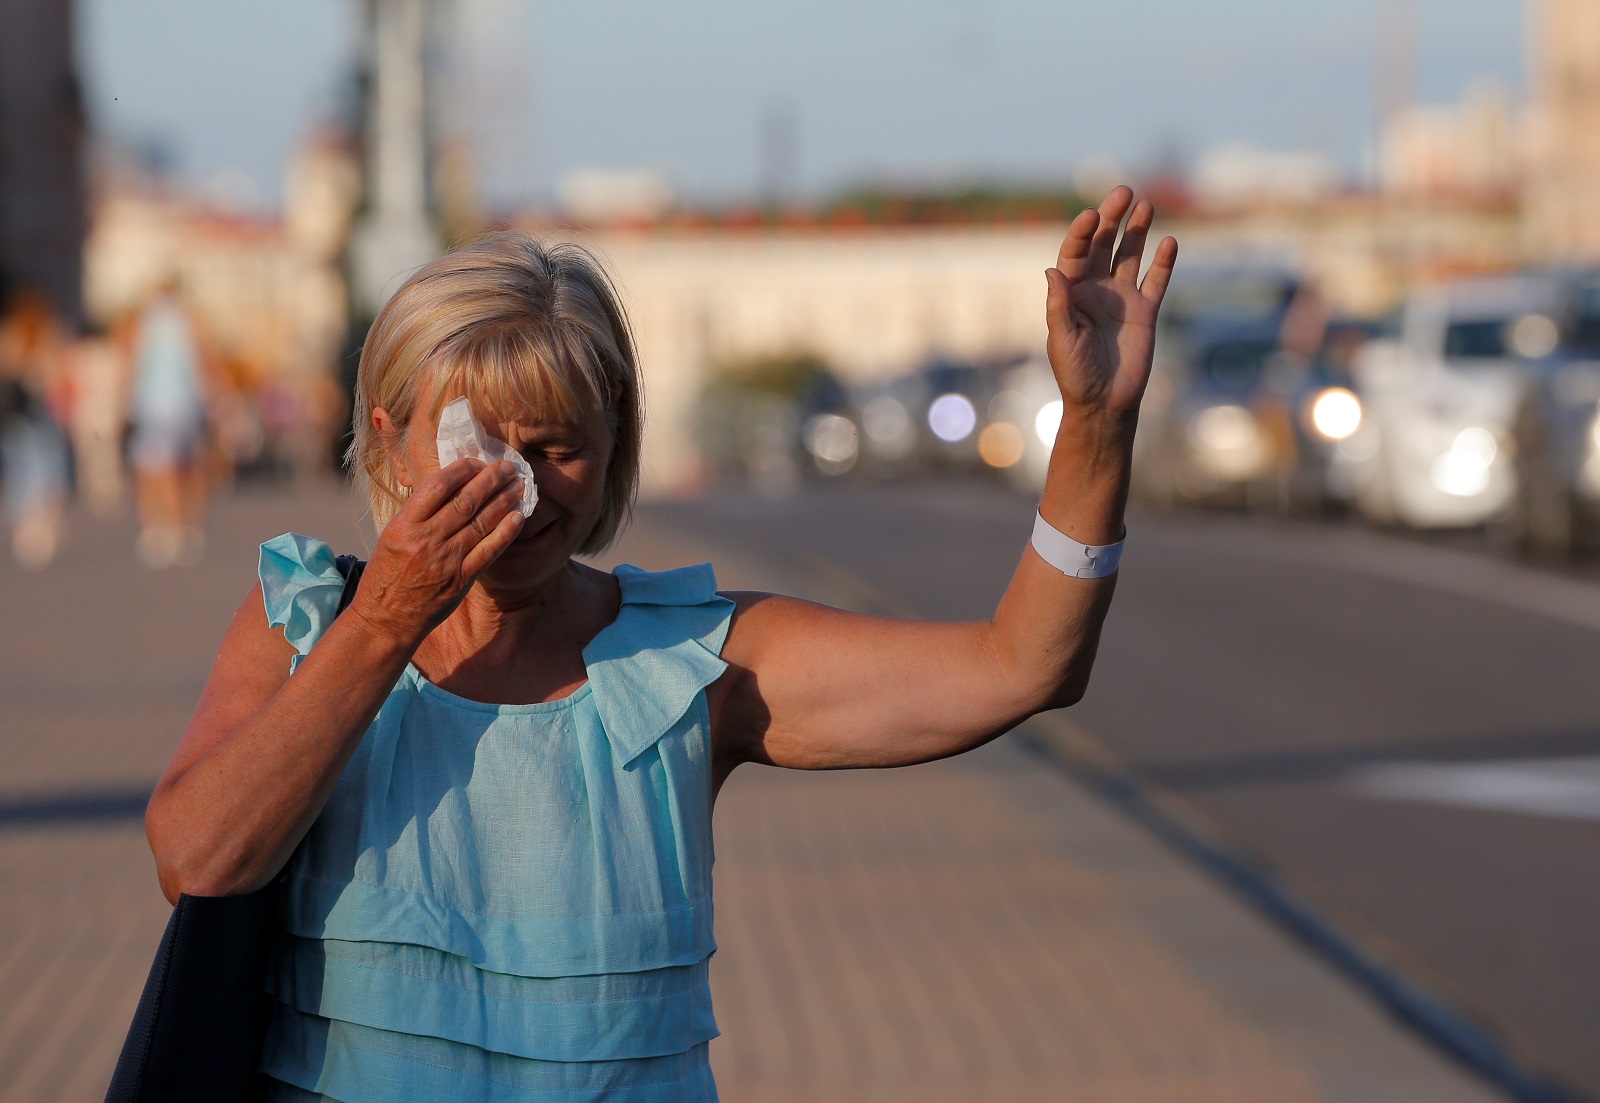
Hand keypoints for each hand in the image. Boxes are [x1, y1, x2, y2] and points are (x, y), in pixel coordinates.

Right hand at [349, 458, 524, 644]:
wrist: (385, 619)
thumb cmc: (387, 574)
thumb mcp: (392, 535)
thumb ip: (419, 513)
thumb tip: (452, 487)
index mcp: (405, 525)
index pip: (438, 486)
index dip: (461, 470)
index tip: (477, 462)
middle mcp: (426, 540)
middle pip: (465, 501)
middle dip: (490, 480)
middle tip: (508, 466)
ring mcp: (445, 560)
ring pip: (481, 522)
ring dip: (503, 501)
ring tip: (518, 485)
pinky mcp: (461, 579)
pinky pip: (489, 551)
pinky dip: (505, 532)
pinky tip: (518, 517)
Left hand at [1045, 186, 1177, 427]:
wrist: (1105, 403)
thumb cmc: (1075, 374)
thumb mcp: (1062, 340)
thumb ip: (1059, 305)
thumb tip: (1053, 269)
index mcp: (1071, 293)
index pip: (1075, 253)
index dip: (1082, 232)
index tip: (1090, 214)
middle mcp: (1096, 290)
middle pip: (1104, 245)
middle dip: (1112, 218)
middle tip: (1123, 192)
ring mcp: (1122, 298)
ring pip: (1130, 256)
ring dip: (1137, 231)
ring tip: (1146, 206)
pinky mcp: (1146, 312)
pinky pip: (1156, 281)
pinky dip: (1163, 263)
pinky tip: (1170, 242)